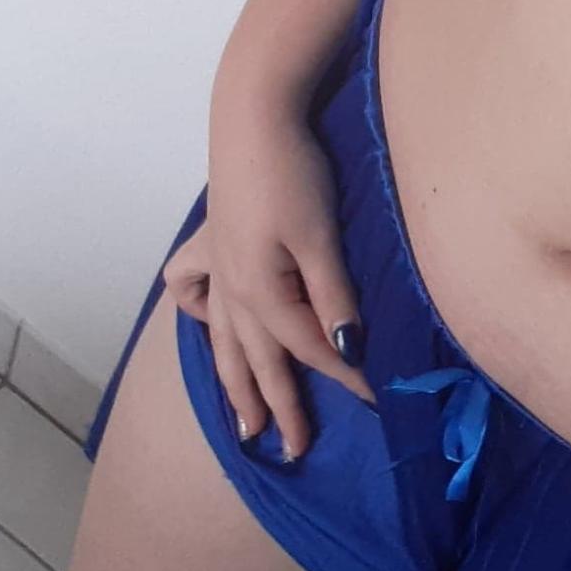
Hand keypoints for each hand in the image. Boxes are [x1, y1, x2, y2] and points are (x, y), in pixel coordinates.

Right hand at [166, 104, 374, 459]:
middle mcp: (232, 290)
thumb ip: (333, 297)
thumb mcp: (321, 237)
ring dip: (236, 383)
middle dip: (281, 408)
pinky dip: (198, 311)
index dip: (346, 377)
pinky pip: (194, 288)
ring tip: (244, 428)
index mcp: (262, 294)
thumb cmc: (293, 173)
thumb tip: (347, 349)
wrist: (253, 117)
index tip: (376, 401)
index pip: (311, 349)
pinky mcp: (213, 240)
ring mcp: (217, 267)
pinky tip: (206, 321)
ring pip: (226, 340)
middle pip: (262, 360)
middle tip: (293, 453)